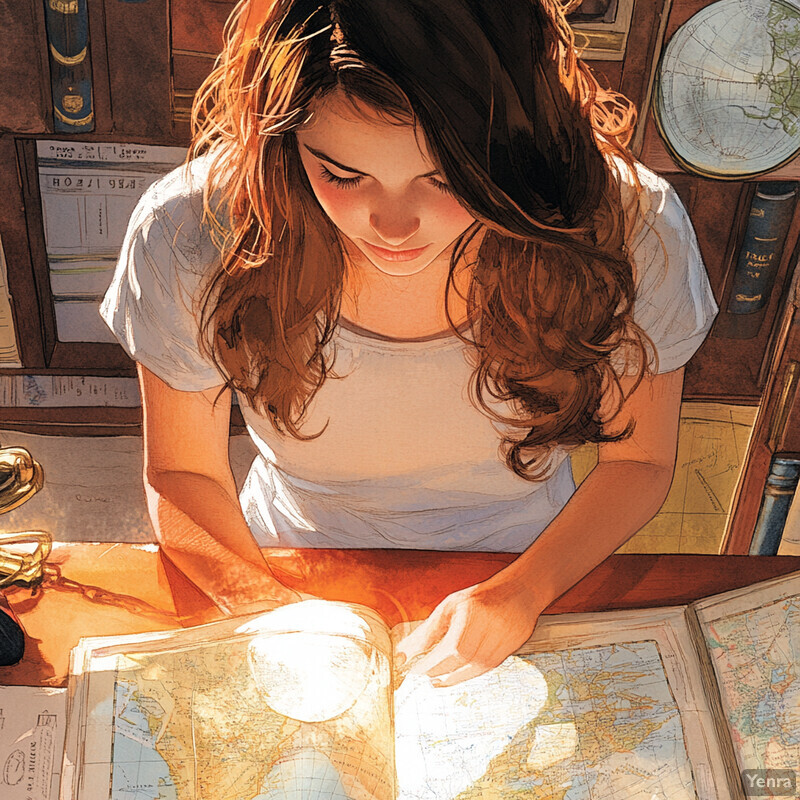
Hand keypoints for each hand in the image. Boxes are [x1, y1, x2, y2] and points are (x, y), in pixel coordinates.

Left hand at [394, 572, 545, 686]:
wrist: (519, 593)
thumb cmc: (479, 599)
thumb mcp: (449, 607)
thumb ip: (427, 631)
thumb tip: (403, 653)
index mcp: (471, 614)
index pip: (448, 649)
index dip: (430, 663)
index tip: (414, 669)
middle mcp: (488, 629)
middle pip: (459, 661)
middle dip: (437, 671)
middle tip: (422, 673)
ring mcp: (502, 642)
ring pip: (472, 670)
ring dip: (451, 677)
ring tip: (436, 678)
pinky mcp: (509, 652)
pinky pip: (483, 670)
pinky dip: (466, 674)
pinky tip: (455, 673)